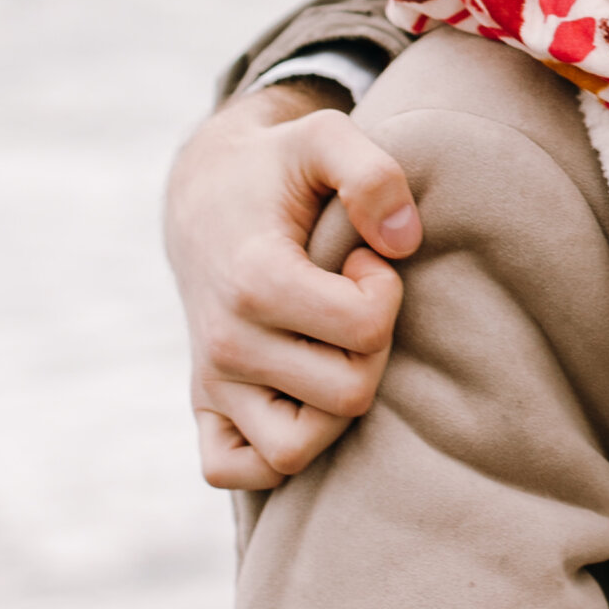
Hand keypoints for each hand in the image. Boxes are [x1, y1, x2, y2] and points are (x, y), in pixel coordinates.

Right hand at [165, 83, 420, 490]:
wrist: (205, 195)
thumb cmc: (278, 169)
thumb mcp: (325, 137)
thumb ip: (373, 173)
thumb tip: (404, 243)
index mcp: (255, 280)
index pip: (364, 330)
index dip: (385, 292)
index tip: (363, 260)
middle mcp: (225, 343)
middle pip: (347, 396)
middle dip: (372, 349)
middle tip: (352, 302)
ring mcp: (211, 382)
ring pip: (297, 451)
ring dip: (335, 407)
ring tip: (330, 347)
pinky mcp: (204, 408)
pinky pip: (241, 471)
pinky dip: (277, 453)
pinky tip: (302, 395)